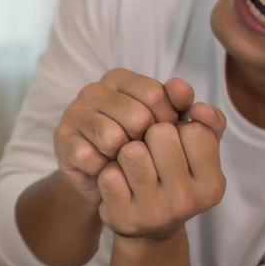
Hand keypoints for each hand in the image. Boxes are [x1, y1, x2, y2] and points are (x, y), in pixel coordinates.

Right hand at [53, 69, 199, 201]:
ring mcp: (75, 113)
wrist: (114, 186)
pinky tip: (106, 170)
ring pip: (113, 137)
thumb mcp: (179, 134)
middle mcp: (95, 90)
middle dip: (148, 143)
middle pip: (136, 116)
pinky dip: (104, 170)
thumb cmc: (148, 152)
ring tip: (125, 162)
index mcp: (122, 79)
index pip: (157, 94)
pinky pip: (90, 157)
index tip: (168, 138)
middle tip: (146, 155)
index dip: (169, 122)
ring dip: (125, 158)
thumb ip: (200, 119)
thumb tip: (202, 110)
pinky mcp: (62, 140)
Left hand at [97, 110, 227, 239]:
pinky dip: (109, 170)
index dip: (178, 127)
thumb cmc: (174, 175)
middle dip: (150, 134)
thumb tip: (179, 86)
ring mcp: (154, 212)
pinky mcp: (123, 217)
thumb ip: (202, 116)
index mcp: (212, 184)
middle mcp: (187, 201)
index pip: (194, 128)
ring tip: (133, 164)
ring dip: (128, 150)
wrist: (148, 225)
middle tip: (151, 152)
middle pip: (160, 134)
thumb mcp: (197, 149)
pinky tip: (118, 180)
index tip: (176, 142)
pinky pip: (109, 173)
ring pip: (132, 151)